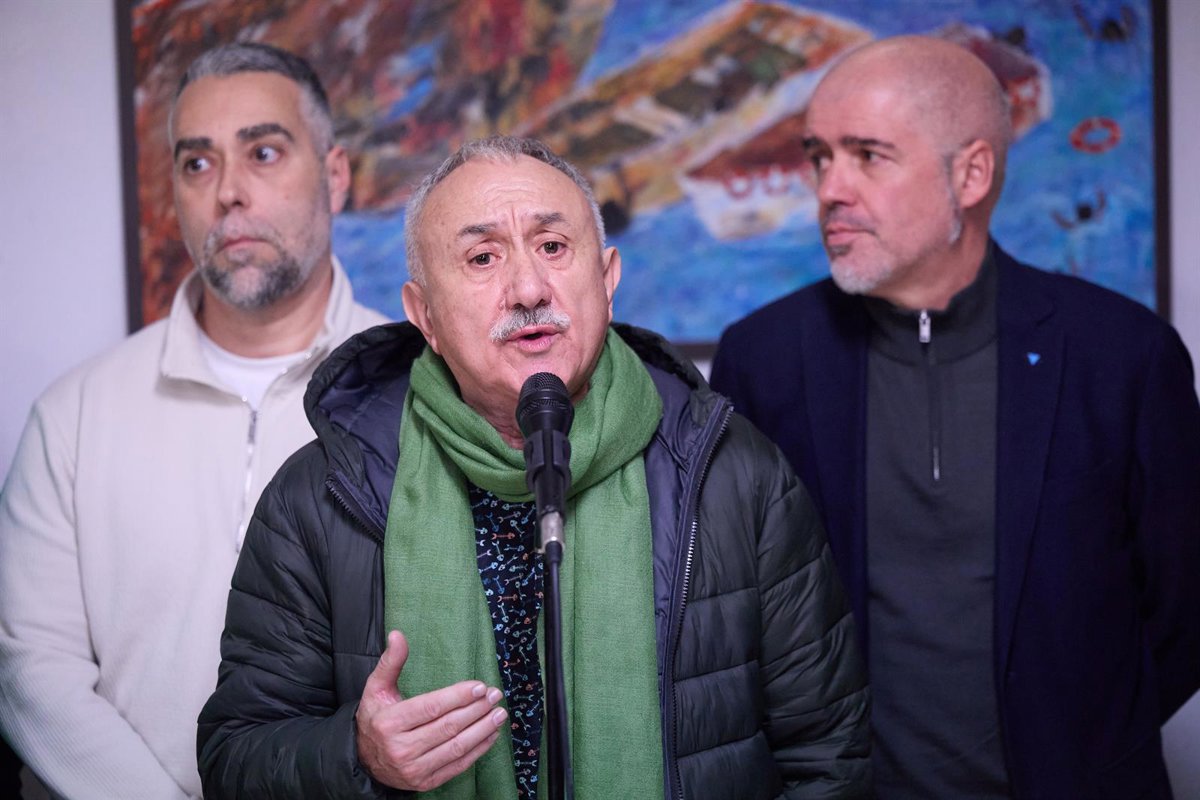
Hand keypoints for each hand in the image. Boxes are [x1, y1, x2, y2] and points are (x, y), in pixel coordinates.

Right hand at [355, 630, 506, 790]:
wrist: (364, 760)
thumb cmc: (375, 718)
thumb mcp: (376, 689)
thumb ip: (391, 662)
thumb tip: (398, 635)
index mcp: (389, 723)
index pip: (431, 707)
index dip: (458, 697)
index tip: (480, 686)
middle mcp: (401, 748)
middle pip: (448, 726)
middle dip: (476, 709)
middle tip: (495, 696)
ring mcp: (414, 769)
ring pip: (456, 747)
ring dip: (482, 730)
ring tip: (499, 714)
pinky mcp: (425, 782)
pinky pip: (457, 766)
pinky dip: (478, 751)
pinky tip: (491, 735)